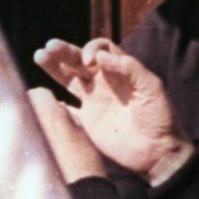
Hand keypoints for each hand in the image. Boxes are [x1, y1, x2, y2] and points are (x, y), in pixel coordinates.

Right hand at [33, 38, 193, 183]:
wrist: (157, 151)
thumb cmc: (159, 116)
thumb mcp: (151, 87)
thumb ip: (128, 67)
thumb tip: (99, 57)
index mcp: (120, 71)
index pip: (100, 49)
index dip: (91, 49)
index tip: (89, 62)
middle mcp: (103, 82)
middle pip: (78, 60)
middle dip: (64, 51)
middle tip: (49, 47)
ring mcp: (93, 100)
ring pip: (68, 78)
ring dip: (54, 67)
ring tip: (39, 55)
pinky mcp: (86, 120)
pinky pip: (65, 108)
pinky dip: (52, 102)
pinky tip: (39, 95)